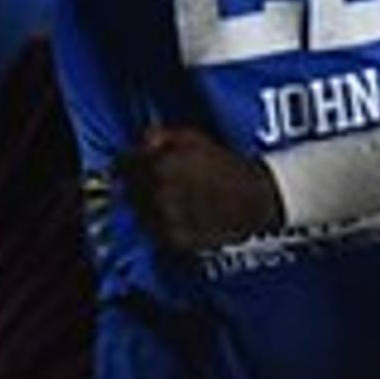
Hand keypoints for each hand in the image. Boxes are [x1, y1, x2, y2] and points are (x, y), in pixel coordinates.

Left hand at [117, 124, 284, 251]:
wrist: (255, 198)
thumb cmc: (225, 164)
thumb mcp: (192, 138)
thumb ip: (159, 137)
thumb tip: (139, 143)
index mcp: (160, 167)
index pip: (123, 165)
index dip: (127, 163)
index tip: (130, 164)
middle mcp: (158, 195)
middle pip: (129, 190)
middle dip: (136, 183)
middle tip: (148, 181)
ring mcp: (166, 221)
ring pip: (139, 212)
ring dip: (145, 204)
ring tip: (162, 198)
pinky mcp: (176, 241)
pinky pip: (154, 231)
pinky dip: (157, 223)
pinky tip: (172, 214)